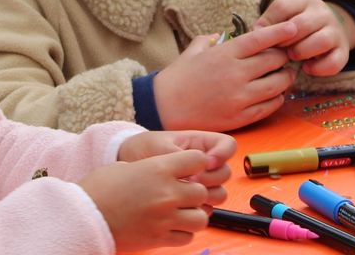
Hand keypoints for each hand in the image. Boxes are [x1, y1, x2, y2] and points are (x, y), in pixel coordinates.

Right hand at [79, 150, 211, 249]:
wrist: (83, 217)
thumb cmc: (100, 188)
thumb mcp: (126, 166)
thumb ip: (153, 168)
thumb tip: (166, 170)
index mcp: (159, 169)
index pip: (199, 160)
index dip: (197, 163)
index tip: (190, 168)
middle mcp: (166, 193)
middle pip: (202, 192)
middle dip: (195, 193)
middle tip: (183, 194)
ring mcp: (164, 218)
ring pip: (201, 218)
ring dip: (193, 215)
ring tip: (180, 213)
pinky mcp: (158, 239)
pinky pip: (187, 237)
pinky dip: (183, 233)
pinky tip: (171, 226)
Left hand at [118, 131, 235, 207]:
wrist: (126, 165)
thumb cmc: (142, 149)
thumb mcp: (158, 146)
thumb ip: (178, 156)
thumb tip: (196, 172)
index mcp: (200, 145)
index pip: (228, 145)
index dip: (222, 154)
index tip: (205, 163)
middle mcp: (205, 164)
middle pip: (226, 173)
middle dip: (212, 179)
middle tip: (190, 182)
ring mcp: (201, 184)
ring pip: (220, 193)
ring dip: (207, 196)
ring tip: (184, 196)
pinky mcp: (193, 202)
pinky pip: (207, 208)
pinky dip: (198, 209)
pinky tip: (181, 207)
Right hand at [154, 22, 298, 130]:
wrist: (162, 108)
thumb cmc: (178, 77)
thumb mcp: (193, 50)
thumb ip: (211, 39)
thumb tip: (223, 35)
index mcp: (224, 54)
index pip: (260, 39)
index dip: (280, 32)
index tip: (294, 27)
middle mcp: (235, 74)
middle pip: (274, 61)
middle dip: (285, 56)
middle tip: (287, 55)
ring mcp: (239, 98)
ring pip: (277, 85)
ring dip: (285, 79)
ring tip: (285, 75)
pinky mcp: (239, 118)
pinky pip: (269, 107)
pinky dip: (277, 99)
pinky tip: (275, 94)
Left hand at [255, 0, 354, 76]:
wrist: (329, 29)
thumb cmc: (297, 25)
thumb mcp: (284, 16)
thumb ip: (269, 21)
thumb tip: (256, 32)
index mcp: (304, 0)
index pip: (283, 6)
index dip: (270, 25)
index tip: (265, 37)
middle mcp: (323, 13)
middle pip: (301, 24)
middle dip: (285, 41)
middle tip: (279, 49)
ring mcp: (336, 32)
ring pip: (321, 41)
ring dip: (302, 52)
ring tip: (293, 56)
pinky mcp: (343, 52)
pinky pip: (333, 62)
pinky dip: (318, 69)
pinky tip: (307, 68)